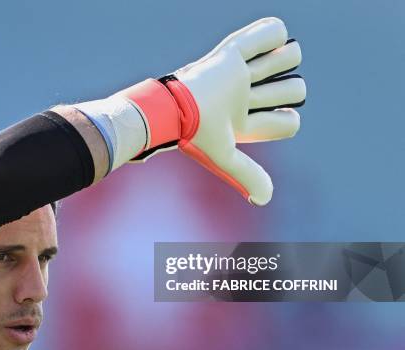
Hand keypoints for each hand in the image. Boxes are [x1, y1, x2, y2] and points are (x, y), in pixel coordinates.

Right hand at [125, 17, 305, 204]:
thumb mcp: (224, 156)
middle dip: (287, 93)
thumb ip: (246, 175)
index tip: (263, 121)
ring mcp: (241, 73)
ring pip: (287, 59)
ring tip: (261, 70)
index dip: (287, 121)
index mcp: (243, 122)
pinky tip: (266, 47)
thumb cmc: (193, 134)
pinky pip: (270, 33)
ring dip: (286, 62)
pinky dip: (274, 35)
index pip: (288, 121)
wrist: (173, 107)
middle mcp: (246, 97)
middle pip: (293, 90)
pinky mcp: (232, 52)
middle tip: (257, 96)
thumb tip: (264, 200)